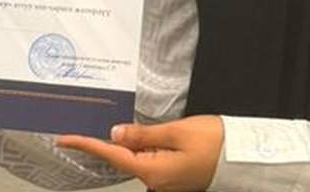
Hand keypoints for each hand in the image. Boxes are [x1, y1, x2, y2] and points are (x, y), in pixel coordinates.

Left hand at [56, 115, 223, 191]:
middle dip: (113, 141)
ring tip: (149, 127)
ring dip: (135, 144)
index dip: (86, 145)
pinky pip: (152, 162)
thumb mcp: (177, 131)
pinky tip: (154, 137)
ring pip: (139, 160)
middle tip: (103, 124)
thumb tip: (115, 133)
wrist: (246, 158)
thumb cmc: (216, 143)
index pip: (111, 155)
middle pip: (124, 158)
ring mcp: (166, 184)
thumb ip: (143, 134)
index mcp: (153, 172)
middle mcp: (157, 183)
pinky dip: (147, 149)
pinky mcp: (174, 178)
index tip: (63, 139)